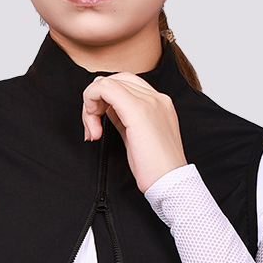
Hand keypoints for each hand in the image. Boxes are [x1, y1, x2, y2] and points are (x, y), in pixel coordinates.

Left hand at [82, 73, 187, 192]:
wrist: (171, 183)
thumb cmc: (155, 169)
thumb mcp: (136, 137)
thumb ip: (123, 119)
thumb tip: (107, 110)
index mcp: (159, 103)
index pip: (124, 83)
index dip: (104, 99)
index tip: (98, 125)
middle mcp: (156, 98)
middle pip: (114, 80)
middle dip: (94, 100)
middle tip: (92, 128)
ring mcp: (149, 102)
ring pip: (107, 83)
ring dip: (90, 105)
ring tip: (93, 131)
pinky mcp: (138, 110)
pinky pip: (105, 89)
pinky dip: (91, 103)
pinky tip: (94, 127)